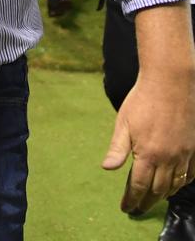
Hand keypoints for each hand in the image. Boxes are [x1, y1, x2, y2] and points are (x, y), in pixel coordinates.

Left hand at [103, 72, 194, 213]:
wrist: (170, 83)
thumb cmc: (142, 100)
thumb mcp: (123, 123)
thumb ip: (117, 149)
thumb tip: (107, 169)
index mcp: (148, 154)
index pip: (139, 186)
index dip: (132, 199)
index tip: (126, 208)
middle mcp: (169, 158)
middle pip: (159, 189)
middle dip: (147, 201)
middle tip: (138, 208)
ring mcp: (184, 154)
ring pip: (176, 183)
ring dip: (165, 194)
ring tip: (155, 199)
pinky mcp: (194, 147)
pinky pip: (191, 173)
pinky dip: (183, 182)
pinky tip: (176, 183)